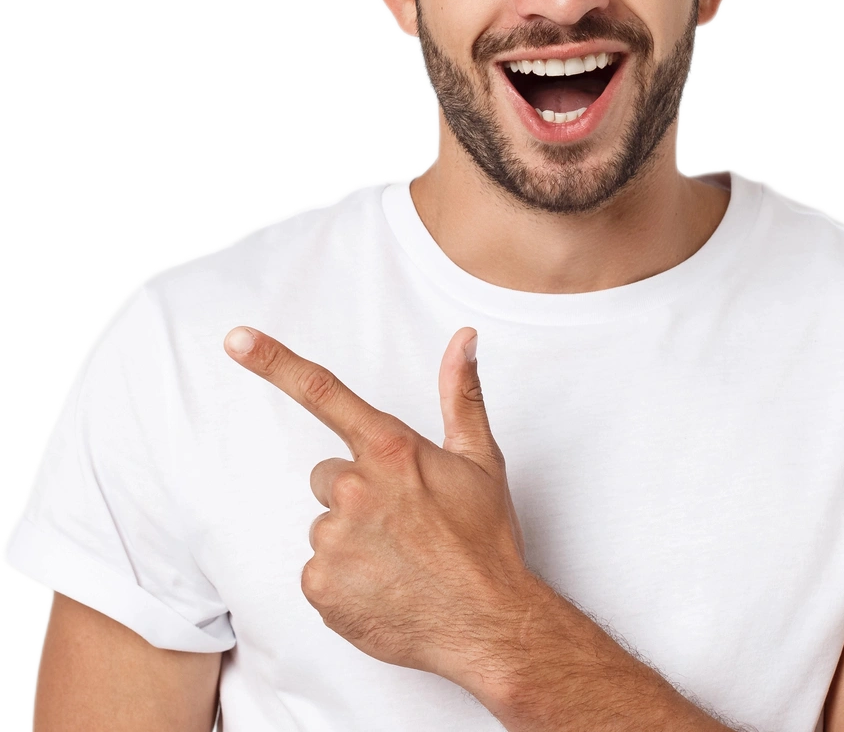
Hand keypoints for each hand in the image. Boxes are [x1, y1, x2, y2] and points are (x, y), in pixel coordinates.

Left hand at [223, 325, 532, 689]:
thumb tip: (464, 339)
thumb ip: (462, 393)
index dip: (274, 362)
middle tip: (403, 522)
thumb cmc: (485, 540)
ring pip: (325, 526)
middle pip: (327, 476)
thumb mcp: (481, 458)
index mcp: (391, 450)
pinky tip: (383, 587)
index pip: (323, 392)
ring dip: (352, 540)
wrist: (487, 622)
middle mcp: (355, 488)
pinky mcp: (320, 587)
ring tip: (398, 560)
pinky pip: (317, 572)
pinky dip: (344, 580)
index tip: (237, 340)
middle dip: (357, 493)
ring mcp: (334, 540)